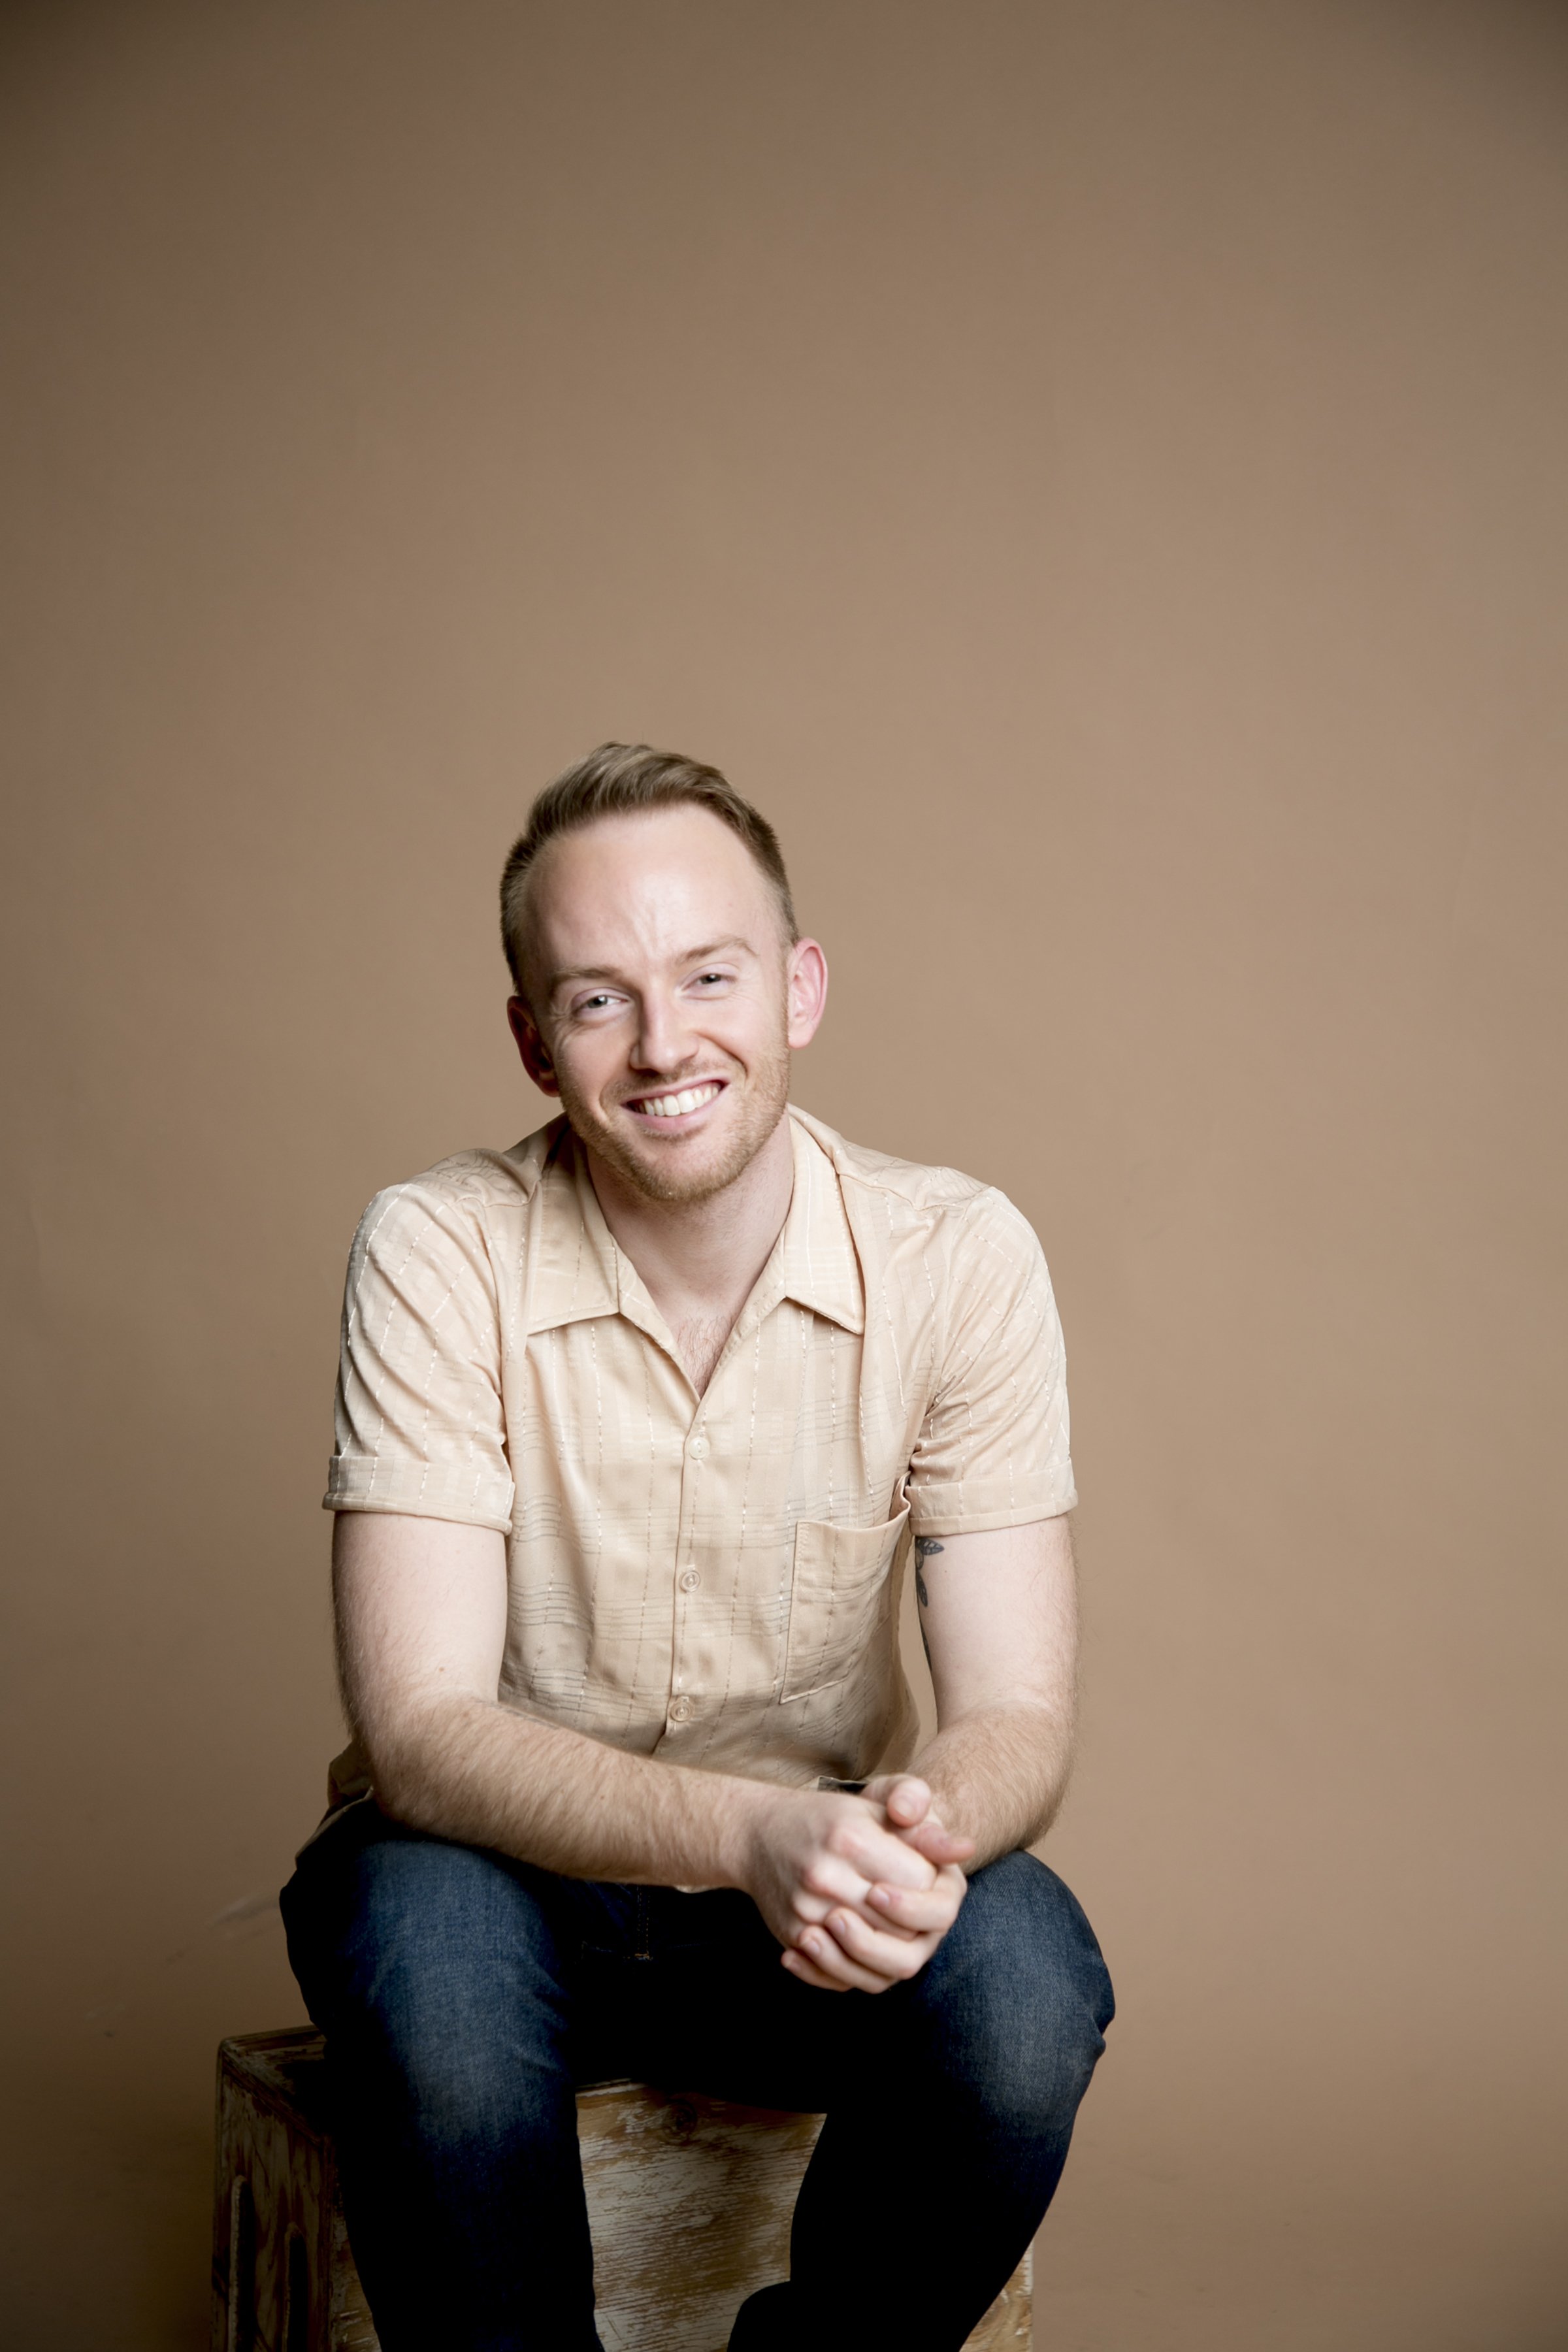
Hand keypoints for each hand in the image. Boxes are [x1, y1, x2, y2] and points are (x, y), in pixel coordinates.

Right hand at [740, 1785, 945, 1991]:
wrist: (757, 1833)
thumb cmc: (828, 1818)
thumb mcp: (875, 1807)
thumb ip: (921, 1830)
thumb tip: (964, 1849)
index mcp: (851, 1839)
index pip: (917, 1885)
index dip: (930, 1888)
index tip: (923, 1879)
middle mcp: (826, 1876)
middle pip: (899, 1928)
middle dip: (916, 1925)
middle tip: (911, 1911)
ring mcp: (806, 1911)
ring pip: (871, 1960)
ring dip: (890, 1953)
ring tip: (890, 1934)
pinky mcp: (792, 1936)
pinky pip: (838, 1974)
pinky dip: (858, 1970)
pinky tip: (862, 1952)